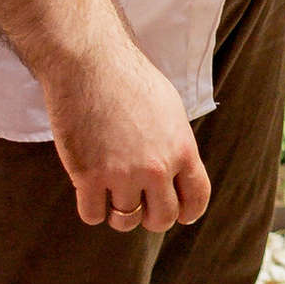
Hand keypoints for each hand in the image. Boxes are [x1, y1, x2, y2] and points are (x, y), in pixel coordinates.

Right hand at [44, 29, 210, 231]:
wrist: (89, 62)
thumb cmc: (129, 78)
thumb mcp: (170, 110)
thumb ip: (176, 144)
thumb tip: (178, 171)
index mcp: (182, 149)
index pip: (196, 199)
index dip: (187, 212)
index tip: (178, 213)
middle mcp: (156, 168)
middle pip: (161, 219)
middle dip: (151, 216)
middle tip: (139, 204)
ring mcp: (121, 174)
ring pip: (125, 221)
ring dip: (119, 213)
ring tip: (112, 195)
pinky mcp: (88, 176)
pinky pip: (92, 215)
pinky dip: (91, 208)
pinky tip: (89, 191)